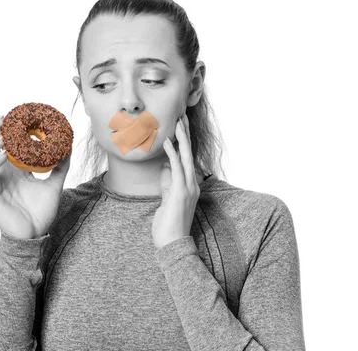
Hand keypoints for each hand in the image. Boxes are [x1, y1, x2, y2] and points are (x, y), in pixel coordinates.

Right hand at [0, 115, 71, 239]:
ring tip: (1, 135)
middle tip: (3, 118)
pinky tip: (4, 154)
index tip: (16, 115)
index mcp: (14, 169)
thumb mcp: (54, 185)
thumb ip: (60, 167)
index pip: (6, 144)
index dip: (7, 129)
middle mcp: (2, 173)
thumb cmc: (41, 212)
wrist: (35, 234)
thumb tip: (69, 148)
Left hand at [152, 113, 200, 249]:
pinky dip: (172, 154)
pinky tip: (168, 143)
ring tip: (178, 121)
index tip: (180, 125)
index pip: (187, 157)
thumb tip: (165, 166)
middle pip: (189, 153)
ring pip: (185, 157)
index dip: (184, 140)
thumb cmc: (168, 224)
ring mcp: (188, 187)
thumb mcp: (166, 198)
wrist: (172, 243)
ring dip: (181, 138)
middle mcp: (192, 184)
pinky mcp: (180, 192)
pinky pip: (177, 168)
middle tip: (181, 115)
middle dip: (185, 133)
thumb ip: (168, 182)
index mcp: (189, 185)